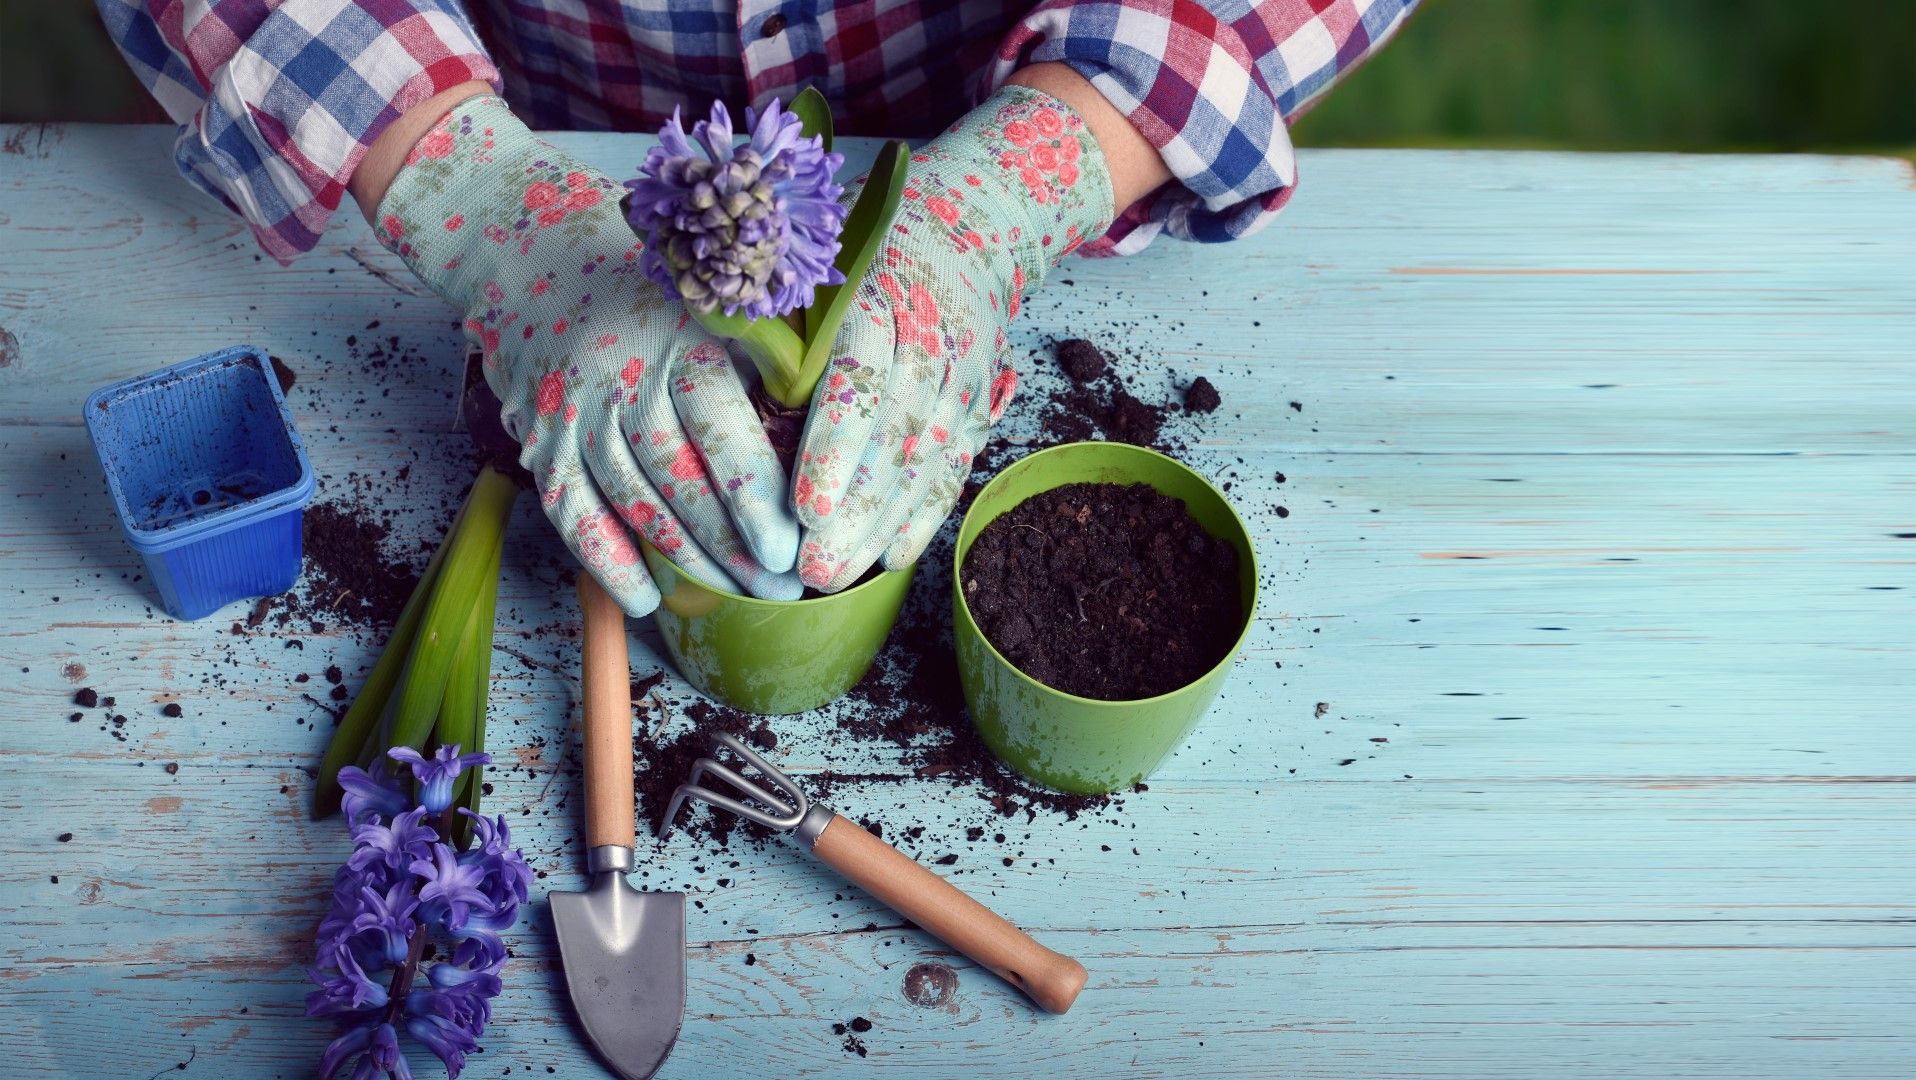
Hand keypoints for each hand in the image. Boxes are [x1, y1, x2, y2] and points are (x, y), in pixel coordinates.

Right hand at [374, 96, 800, 613]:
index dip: (754, 495)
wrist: (524, 249)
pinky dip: (607, 562)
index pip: (718, 429)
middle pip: (678, 479)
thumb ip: (765, 356)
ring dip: (686, 562)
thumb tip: (829, 422)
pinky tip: (646, 600)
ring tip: (739, 597)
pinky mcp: (539, 441)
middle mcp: (620, 380)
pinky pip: (571, 514)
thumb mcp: (711, 299)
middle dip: (732, 545)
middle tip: (782, 590)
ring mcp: (573, 415)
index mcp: (677, 341)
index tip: (792, 546)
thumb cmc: (647, 283)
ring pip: (632, 504)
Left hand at [793, 86, 1113, 590]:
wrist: (969, 230)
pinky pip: (954, 466)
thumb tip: (717, 377)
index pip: (860, 376)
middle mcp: (930, 336)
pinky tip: (891, 558)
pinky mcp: (978, 404)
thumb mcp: (818, 264)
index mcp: (878, 294)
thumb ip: (776, 318)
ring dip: (883, 525)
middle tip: (811, 566)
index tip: (805, 504)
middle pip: (896, 433)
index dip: (836, 445)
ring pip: (926, 458)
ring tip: (835, 576)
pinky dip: (925, 515)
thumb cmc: (861, 255)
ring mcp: (961, 374)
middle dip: (856, 508)